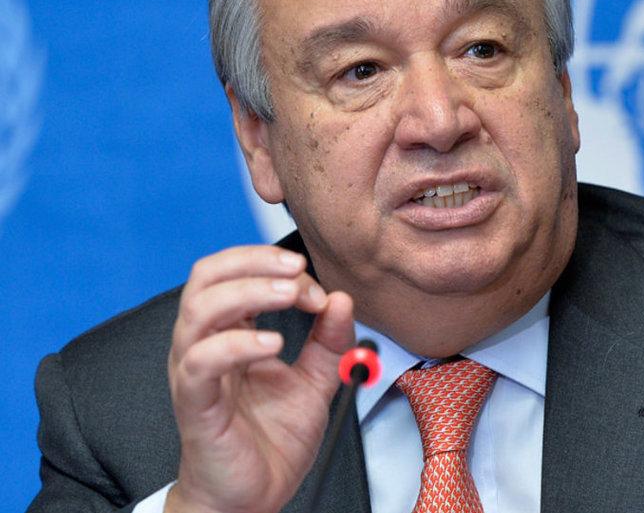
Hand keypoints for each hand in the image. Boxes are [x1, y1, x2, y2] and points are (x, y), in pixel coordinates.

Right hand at [164, 246, 354, 512]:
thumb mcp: (316, 382)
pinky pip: (201, 363)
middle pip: (207, 277)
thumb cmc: (272, 440)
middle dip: (255, 261)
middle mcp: (204, 345)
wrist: (254, 497)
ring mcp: (195, 374)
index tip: (319, 292)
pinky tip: (273, 346)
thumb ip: (330, 342)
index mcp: (229, 333)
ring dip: (248, 291)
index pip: (234, 272)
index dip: (276, 268)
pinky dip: (237, 344)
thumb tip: (342, 299)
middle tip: (297, 271)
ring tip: (289, 295)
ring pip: (199, 310)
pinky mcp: (195, 405)